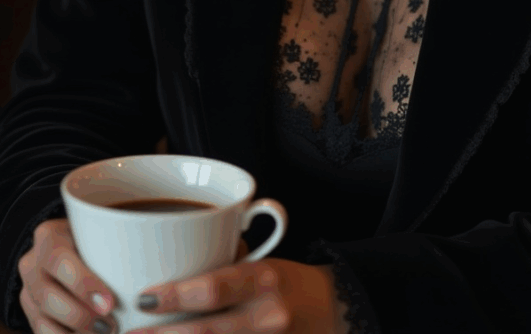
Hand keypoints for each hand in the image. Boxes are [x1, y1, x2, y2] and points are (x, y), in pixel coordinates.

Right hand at [18, 216, 118, 333]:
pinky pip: (41, 331)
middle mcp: (31, 263)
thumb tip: (160, 260)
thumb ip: (119, 242)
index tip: (110, 303)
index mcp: (49, 237)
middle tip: (110, 327)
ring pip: (42, 319)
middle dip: (81, 316)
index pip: (60, 260)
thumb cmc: (97, 237)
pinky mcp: (29, 312)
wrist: (70, 246)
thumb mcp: (103, 230)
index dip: (83, 284)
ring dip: (74, 333)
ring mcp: (27, 290)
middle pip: (49, 296)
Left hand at [129, 250, 341, 333]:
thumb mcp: (263, 263)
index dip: (175, 296)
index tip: (142, 298)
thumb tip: (173, 257)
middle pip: (204, 333)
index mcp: (263, 280)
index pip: (213, 289)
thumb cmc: (289, 283)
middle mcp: (267, 316)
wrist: (336, 313)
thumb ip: (225, 263)